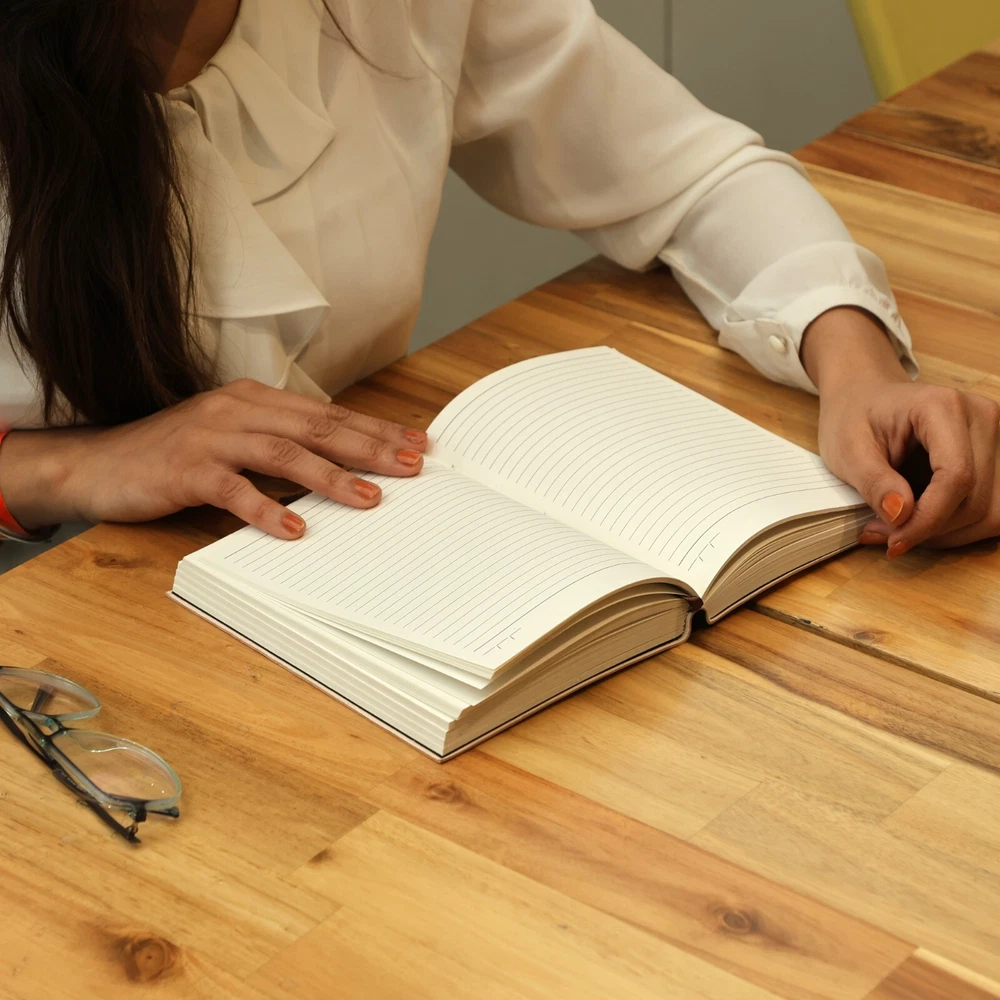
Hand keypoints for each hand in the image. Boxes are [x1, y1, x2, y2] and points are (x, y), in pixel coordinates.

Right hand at [0, 379, 427, 538]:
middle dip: (369, 447)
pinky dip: (265, 509)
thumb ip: (280, 445)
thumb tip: (340, 462)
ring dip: (330, 476)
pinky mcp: (186, 470)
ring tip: (369, 498)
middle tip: (410, 466)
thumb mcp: (234, 440)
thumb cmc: (175, 455)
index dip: (375, 429)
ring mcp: (211, 438)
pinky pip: (233, 490)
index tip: (415, 443)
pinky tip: (293, 529)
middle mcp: (238, 411)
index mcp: (255, 400)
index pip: (328, 414)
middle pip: (316, 427)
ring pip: (283, 453)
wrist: (100, 463)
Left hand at [803, 307, 999, 555]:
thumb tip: (902, 515)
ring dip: (946, 533)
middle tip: (883, 536)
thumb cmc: (853, 416)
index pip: (956, 477)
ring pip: (990, 511)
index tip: (893, 542)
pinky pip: (990, 508)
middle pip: (976, 499)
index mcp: (943, 407)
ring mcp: (995, 437)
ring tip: (899, 529)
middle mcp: (982, 417)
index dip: (928, 519)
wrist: (865, 395)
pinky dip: (957, 526)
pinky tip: (922, 523)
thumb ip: (875, 482)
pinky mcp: (995, 456)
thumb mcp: (847, 450)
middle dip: (930, 529)